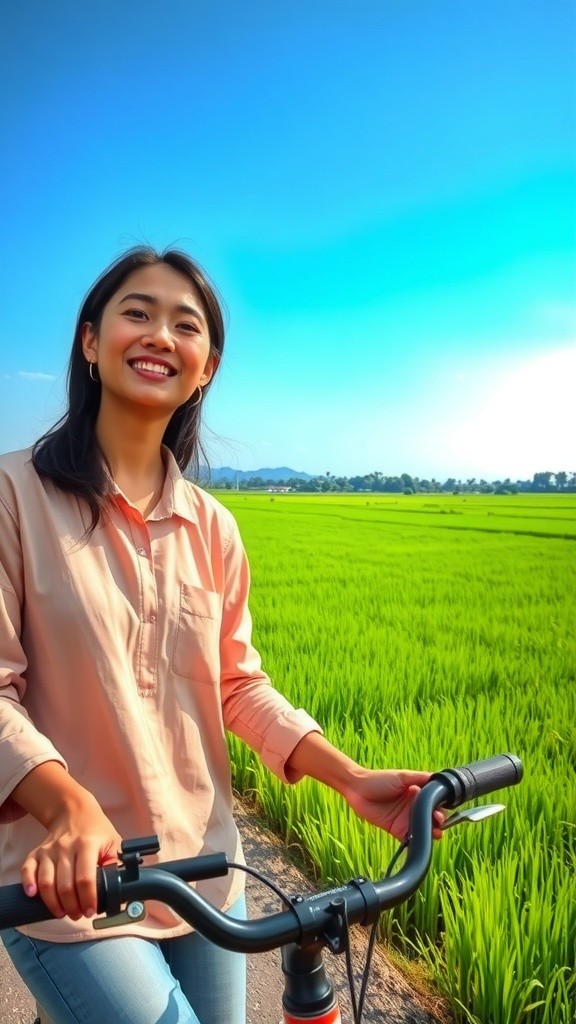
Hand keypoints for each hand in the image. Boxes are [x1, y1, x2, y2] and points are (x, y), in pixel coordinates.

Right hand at [21, 795, 120, 920]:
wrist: (75, 812)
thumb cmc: (97, 832)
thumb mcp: (114, 843)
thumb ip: (116, 865)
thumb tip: (119, 890)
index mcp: (87, 844)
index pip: (85, 878)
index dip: (88, 899)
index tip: (91, 911)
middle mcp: (66, 846)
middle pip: (64, 885)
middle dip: (71, 906)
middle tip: (77, 915)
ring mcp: (49, 849)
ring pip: (45, 881)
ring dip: (53, 902)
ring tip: (62, 912)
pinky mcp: (36, 852)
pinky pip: (27, 869)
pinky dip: (28, 884)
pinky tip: (33, 896)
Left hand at [340, 768, 444, 841]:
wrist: (357, 789)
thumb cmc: (378, 779)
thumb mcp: (402, 776)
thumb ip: (421, 778)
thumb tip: (439, 780)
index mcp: (416, 792)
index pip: (432, 802)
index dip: (440, 808)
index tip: (442, 811)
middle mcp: (412, 806)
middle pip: (430, 817)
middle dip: (437, 821)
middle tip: (438, 822)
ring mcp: (405, 819)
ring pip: (422, 829)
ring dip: (430, 832)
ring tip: (434, 833)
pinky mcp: (396, 829)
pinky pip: (409, 838)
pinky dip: (416, 842)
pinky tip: (421, 841)